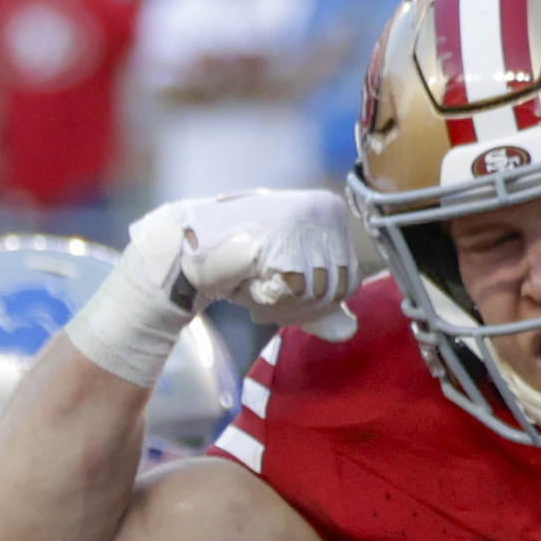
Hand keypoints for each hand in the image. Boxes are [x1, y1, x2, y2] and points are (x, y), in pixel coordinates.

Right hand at [139, 188, 360, 336]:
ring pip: (316, 294)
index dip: (316, 302)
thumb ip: (321, 305)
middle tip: (265, 287)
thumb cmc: (243, 259)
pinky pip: (294, 292)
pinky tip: (249, 277)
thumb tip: (349, 330)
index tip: (283, 287)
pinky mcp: (284, 238)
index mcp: (332, 211)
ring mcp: (305, 221)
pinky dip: (269, 297)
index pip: (350, 282)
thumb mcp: (290, 280)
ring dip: (282, 303)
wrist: (190, 244)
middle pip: (335, 291)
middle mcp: (325, 210)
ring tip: (255, 280)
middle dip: (298, 306)